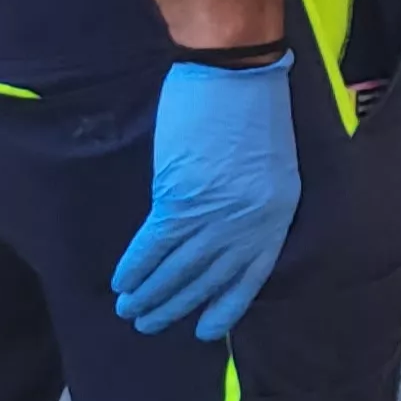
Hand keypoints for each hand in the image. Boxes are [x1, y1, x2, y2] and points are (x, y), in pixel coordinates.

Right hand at [113, 56, 303, 339]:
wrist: (239, 71)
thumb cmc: (255, 108)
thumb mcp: (270, 164)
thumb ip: (251, 202)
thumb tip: (220, 230)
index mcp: (279, 212)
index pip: (252, 274)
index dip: (226, 304)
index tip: (206, 329)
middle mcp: (251, 221)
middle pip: (209, 277)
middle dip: (177, 305)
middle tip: (152, 325)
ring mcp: (217, 213)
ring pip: (179, 268)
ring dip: (151, 293)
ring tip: (130, 311)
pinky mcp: (182, 197)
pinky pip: (155, 245)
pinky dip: (135, 267)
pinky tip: (121, 283)